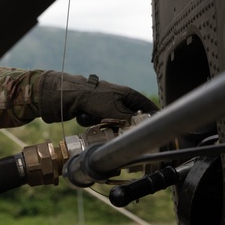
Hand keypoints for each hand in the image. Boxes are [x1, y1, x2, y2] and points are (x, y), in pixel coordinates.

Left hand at [39, 71, 156, 124]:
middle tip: (117, 128)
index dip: (152, 118)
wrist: (70, 95)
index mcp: (129, 95)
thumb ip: (130, 120)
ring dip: (106, 125)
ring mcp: (110, 106)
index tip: (154, 130)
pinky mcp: (99, 111)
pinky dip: (96, 123)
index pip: (148, 107)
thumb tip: (141, 128)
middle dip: (123, 126)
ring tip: (96, 119)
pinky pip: (103, 123)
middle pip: (132, 119)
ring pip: (116, 124)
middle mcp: (122, 100)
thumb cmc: (94, 99)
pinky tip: (88, 117)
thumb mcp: (115, 111)